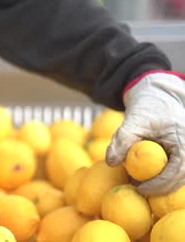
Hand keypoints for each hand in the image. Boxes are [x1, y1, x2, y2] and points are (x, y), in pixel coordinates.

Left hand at [106, 70, 184, 195]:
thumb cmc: (148, 108)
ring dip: (160, 184)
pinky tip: (143, 177)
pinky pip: (174, 173)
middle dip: (160, 188)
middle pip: (181, 179)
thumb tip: (111, 162)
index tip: (140, 188)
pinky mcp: (183, 158)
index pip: (179, 170)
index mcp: (184, 141)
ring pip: (179, 178)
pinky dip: (160, 177)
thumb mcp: (133, 120)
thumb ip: (121, 139)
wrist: (159, 99)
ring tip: (138, 182)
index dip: (160, 183)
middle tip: (137, 190)